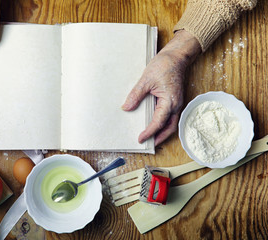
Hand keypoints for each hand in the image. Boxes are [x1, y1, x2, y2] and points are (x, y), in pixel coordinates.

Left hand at [122, 30, 200, 145]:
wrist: (176, 56)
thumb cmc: (164, 66)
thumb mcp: (146, 80)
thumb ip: (136, 95)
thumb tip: (126, 108)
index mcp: (170, 102)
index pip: (158, 123)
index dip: (149, 132)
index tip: (140, 138)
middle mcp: (176, 105)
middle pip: (169, 128)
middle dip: (159, 137)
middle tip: (147, 144)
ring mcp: (176, 103)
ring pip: (171, 123)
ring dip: (162, 131)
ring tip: (151, 137)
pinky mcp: (174, 100)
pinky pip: (169, 116)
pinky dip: (163, 123)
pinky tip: (154, 123)